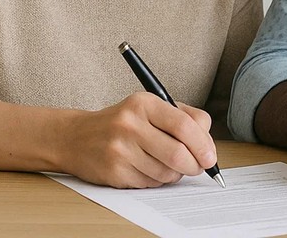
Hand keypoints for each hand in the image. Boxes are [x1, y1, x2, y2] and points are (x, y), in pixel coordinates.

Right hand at [58, 93, 216, 187]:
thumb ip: (183, 117)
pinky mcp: (114, 171)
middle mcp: (130, 124)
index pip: (183, 125)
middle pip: (177, 154)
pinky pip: (150, 183)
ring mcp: (120, 149)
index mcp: (144, 103)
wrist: (76, 137)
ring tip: (168, 165)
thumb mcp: (150, 107)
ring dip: (175, 174)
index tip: (210, 156)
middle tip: (198, 167)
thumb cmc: (122, 122)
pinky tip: (149, 169)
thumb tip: (208, 143)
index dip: (203, 144)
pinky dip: (157, 181)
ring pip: (166, 173)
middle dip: (195, 165)